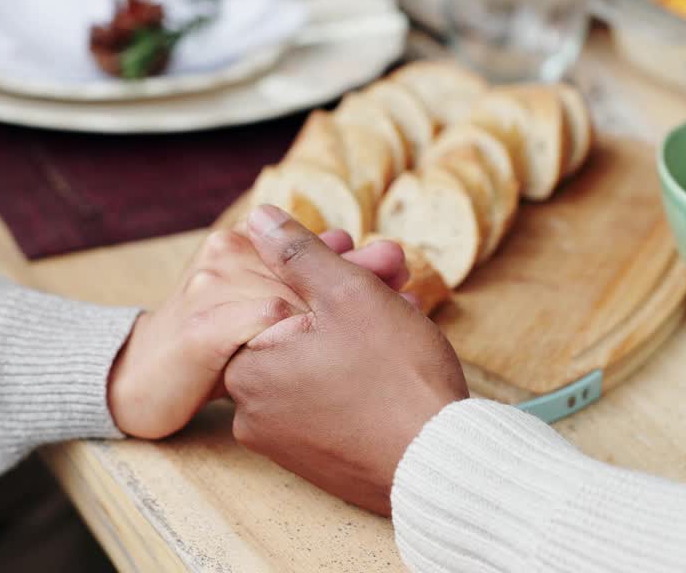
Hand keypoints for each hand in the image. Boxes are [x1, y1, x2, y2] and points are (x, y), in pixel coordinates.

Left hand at [109, 227, 408, 439]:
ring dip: (356, 320)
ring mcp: (282, 436)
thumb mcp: (347, 295)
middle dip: (344, 287)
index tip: (352, 248)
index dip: (312, 260)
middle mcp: (251, 407)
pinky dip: (355, 362)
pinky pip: (326, 391)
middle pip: (291, 322)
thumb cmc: (396, 379)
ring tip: (404, 301)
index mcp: (244, 364)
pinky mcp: (315, 454)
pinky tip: (396, 339)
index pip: (263, 291)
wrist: (441, 466)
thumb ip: (297, 252)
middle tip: (391, 268)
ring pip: (313, 354)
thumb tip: (257, 218)